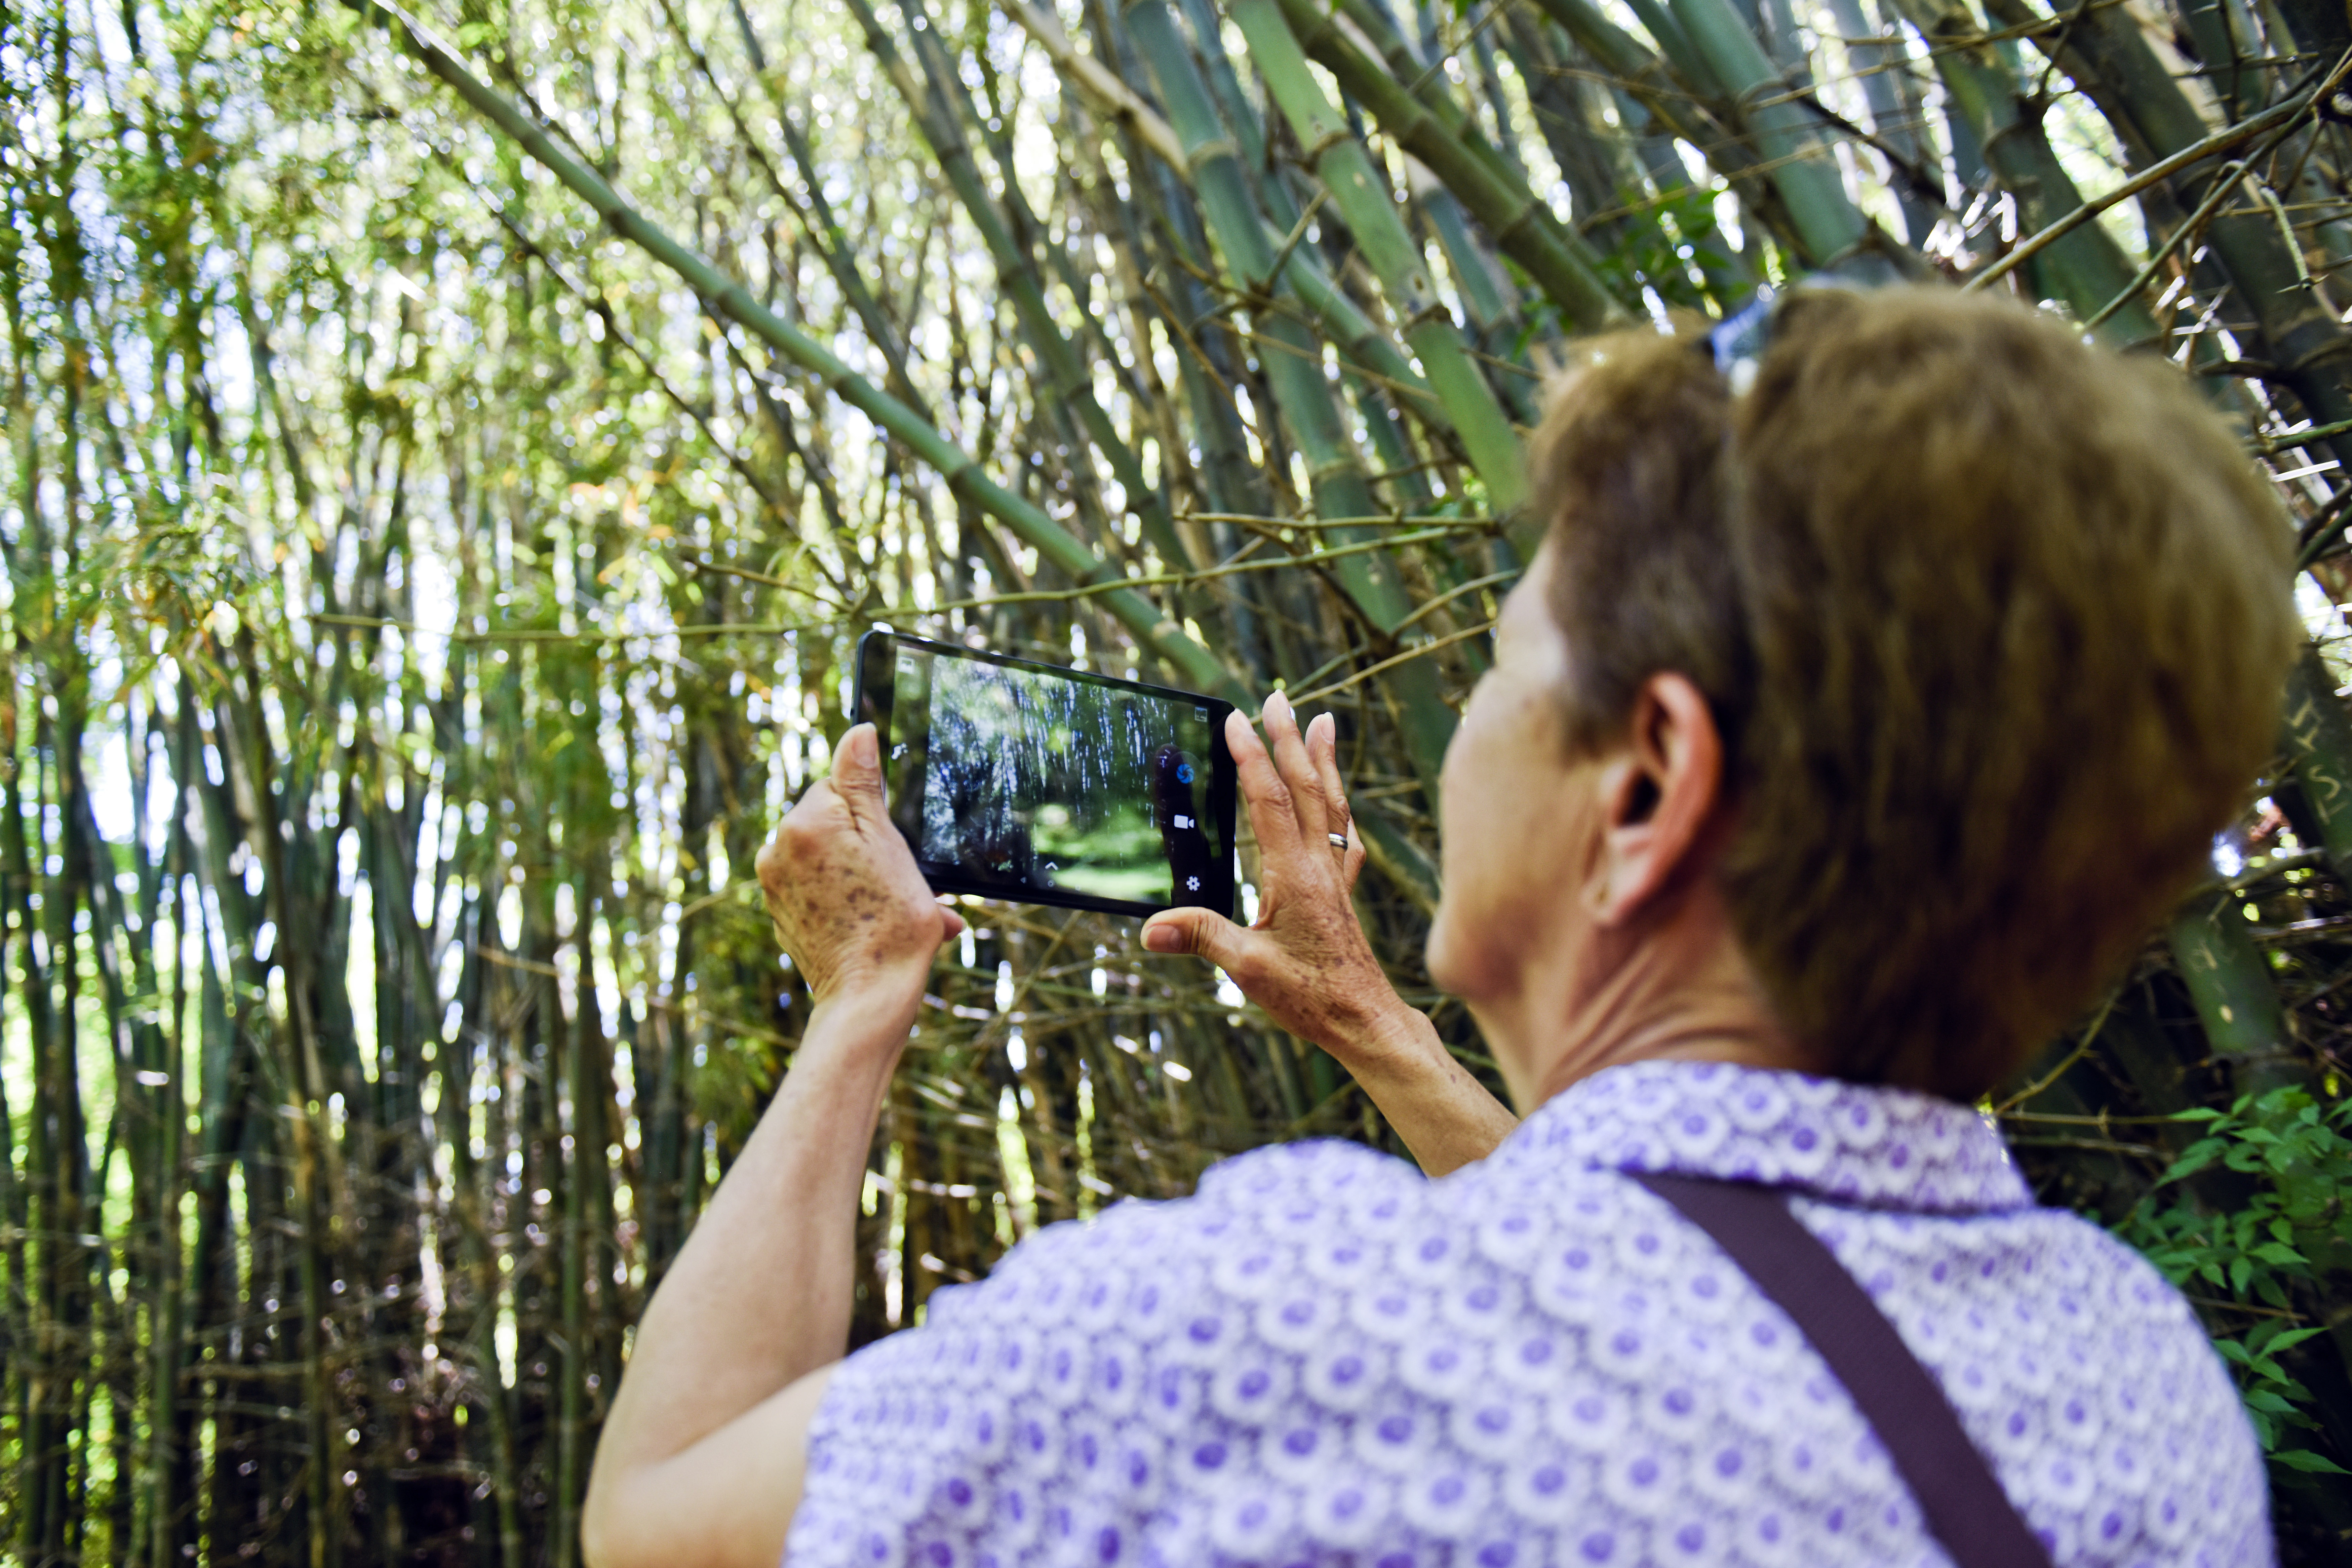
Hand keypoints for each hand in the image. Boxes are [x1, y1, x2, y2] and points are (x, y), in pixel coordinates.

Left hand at [754, 723, 963, 1005]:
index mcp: (802, 823)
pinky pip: (816, 889)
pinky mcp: (781, 915)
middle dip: (864, 844)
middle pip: (829, 822)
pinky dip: (843, 898)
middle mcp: (776, 851)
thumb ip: (862, 781)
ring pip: (826, 857)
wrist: (869, 993)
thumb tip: (857, 732)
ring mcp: (774, 887)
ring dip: (859, 873)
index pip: (839, 788)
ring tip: (888, 904)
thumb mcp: (886, 840)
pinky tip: (869, 920)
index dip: (872, 815)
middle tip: (893, 880)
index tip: (887, 848)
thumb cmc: (890, 918)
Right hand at [1142, 692, 1420, 1061]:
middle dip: (1289, 738)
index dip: (1253, 756)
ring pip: (1332, 804)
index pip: (1271, 801)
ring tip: (1323, 720)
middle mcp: (1321, 867)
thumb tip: (1148, 929)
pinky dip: (1340, 806)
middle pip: (1306, 788)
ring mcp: (1337, 878)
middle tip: (1278, 697)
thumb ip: (1200, 939)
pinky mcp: (1344, 894)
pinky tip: (1340, 802)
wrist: (1367, 1022)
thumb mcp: (1246, 970)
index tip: (1237, 717)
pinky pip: (1345, 835)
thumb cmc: (1312, 998)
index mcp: (1295, 876)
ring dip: (1323, 760)